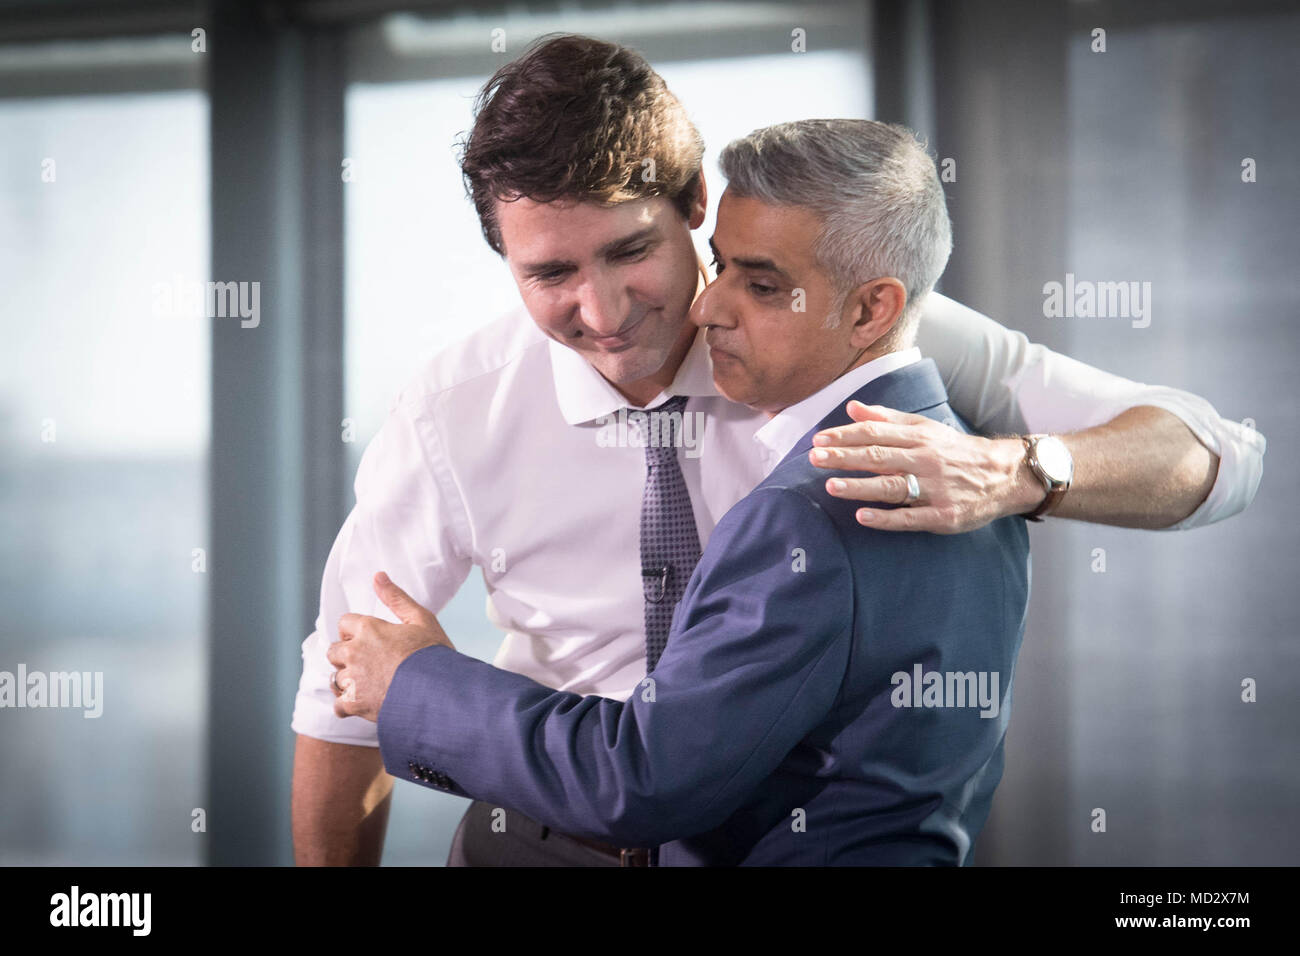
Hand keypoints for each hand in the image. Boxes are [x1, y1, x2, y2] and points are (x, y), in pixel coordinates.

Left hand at [328, 572, 453, 721]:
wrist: (440, 691)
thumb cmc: (434, 654)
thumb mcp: (421, 619)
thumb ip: (396, 597)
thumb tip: (377, 576)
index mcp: (368, 629)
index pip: (344, 623)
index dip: (355, 631)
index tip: (369, 639)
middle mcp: (355, 652)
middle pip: (333, 651)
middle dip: (346, 655)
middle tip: (369, 662)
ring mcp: (353, 679)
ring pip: (335, 678)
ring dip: (348, 680)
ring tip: (369, 684)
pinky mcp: (355, 704)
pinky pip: (338, 706)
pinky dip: (348, 705)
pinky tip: (363, 703)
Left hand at [809, 401, 1043, 533]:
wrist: (1004, 474)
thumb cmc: (955, 451)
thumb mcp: (925, 428)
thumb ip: (887, 419)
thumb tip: (852, 407)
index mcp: (918, 437)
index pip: (875, 433)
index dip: (845, 436)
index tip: (819, 439)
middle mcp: (925, 460)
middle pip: (878, 457)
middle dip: (844, 457)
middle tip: (814, 458)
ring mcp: (934, 489)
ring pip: (892, 486)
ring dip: (859, 486)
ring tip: (831, 486)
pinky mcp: (943, 515)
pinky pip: (910, 518)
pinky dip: (886, 518)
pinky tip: (863, 517)